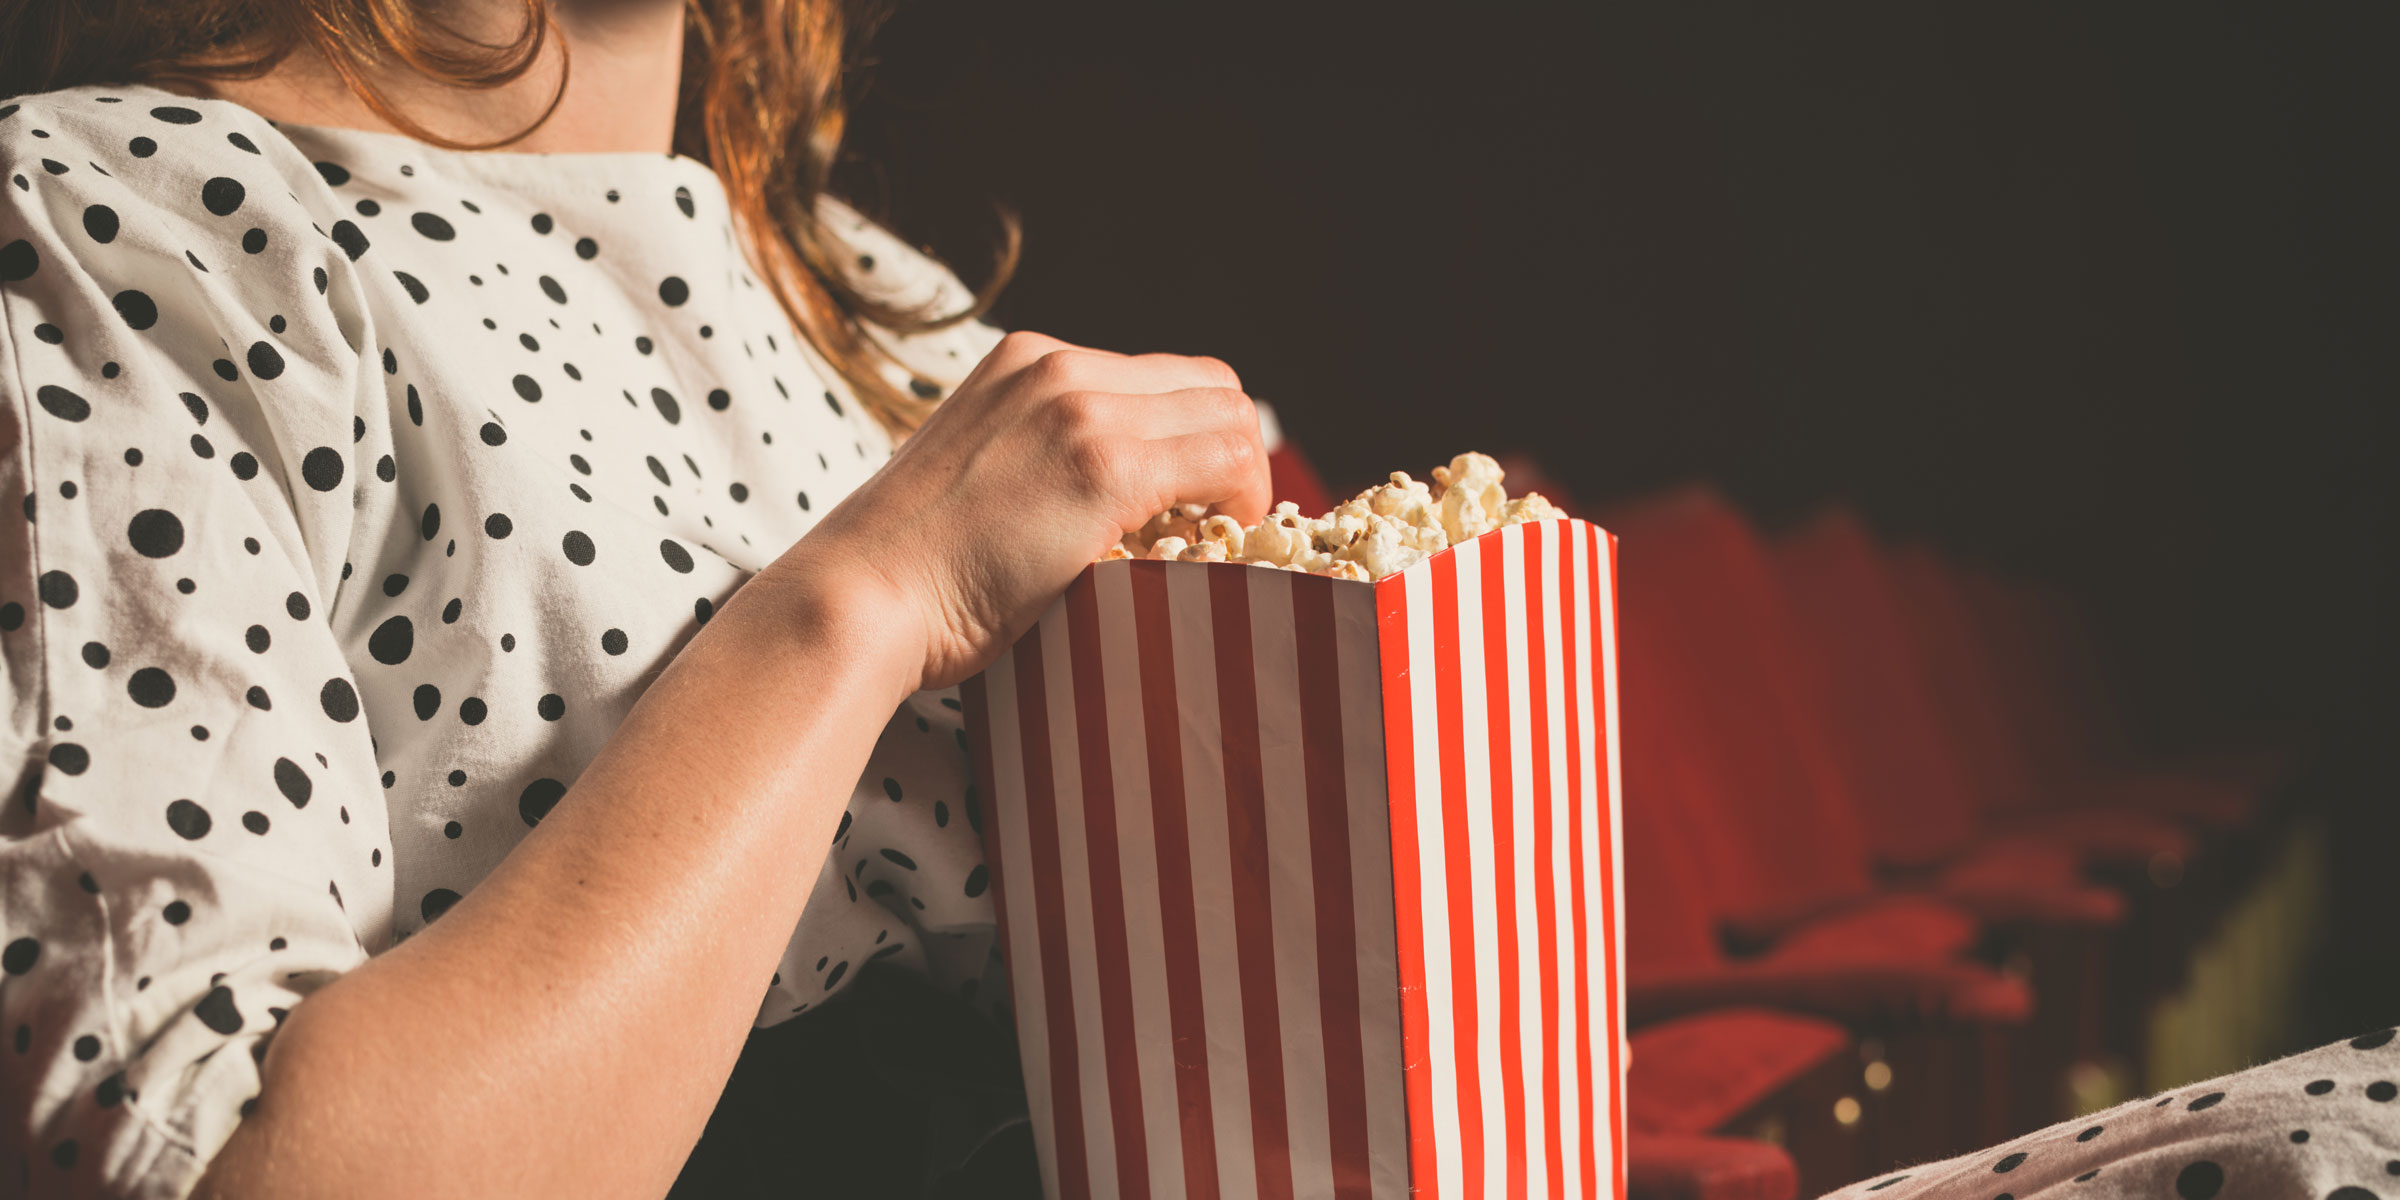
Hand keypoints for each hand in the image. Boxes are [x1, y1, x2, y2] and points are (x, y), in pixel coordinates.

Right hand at [777, 331, 1271, 690]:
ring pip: (1228, 416)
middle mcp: (1059, 366)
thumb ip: (1038, 459)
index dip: (1191, 434)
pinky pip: (1226, 462)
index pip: (1157, 375)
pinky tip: (1209, 549)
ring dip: (1238, 479)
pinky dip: (1239, 503)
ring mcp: (1086, 411)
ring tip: (1208, 541)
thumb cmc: (908, 568)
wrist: (861, 598)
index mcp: (1026, 360)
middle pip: (1206, 383)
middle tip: (1211, 523)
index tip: (1188, 498)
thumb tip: (1102, 502)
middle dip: (1224, 451)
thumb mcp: (976, 473)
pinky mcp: (1108, 467)